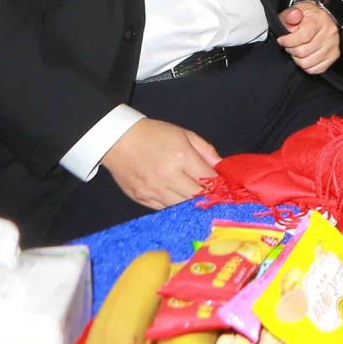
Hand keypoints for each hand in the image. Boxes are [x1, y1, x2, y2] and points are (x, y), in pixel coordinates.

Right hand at [100, 119, 219, 210]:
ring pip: (181, 206)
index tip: (224, 186)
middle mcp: (167, 176)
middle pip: (196, 196)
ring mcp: (152, 190)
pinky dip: (174, 205)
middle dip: (208, 196)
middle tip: (214, 194)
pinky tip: (179, 198)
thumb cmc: (153, 134)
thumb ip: (206, 150)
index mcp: (181, 157)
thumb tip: (222, 165)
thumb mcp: (184, 134)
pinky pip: (164, 209)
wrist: (117, 139)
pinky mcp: (141, 198)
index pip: (208, 179)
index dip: (219, 184)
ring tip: (197, 197)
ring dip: (191, 203)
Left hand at [276, 1, 340, 74]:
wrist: (322, 19)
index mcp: (320, 21)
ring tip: (298, 49)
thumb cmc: (307, 17)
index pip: (303, 37)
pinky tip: (305, 56)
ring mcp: (333, 46)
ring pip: (306, 63)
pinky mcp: (333, 56)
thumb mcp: (296, 10)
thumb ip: (290, 14)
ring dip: (297, 59)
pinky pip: (314, 69)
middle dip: (291, 49)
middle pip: (302, 52)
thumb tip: (292, 16)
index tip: (282, 40)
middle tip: (290, 44)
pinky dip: (306, 65)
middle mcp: (329, 34)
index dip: (288, 41)